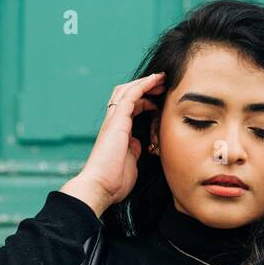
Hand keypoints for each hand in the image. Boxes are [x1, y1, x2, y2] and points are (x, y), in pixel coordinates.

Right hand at [60, 72, 165, 213]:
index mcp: (118, 131)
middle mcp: (114, 122)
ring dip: (146, 82)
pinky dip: (144, 85)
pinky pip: (131, 95)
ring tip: (161, 78)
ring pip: (128, 90)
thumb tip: (139, 143)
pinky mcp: (117, 120)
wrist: (101, 186)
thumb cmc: (114, 180)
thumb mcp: (130, 161)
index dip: (145, 100)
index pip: (130, 107)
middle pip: (127, 94)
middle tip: (163, 84)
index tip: (160, 100)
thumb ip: (134, 149)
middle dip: (145, 86)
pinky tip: (155, 80)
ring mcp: (114, 120)